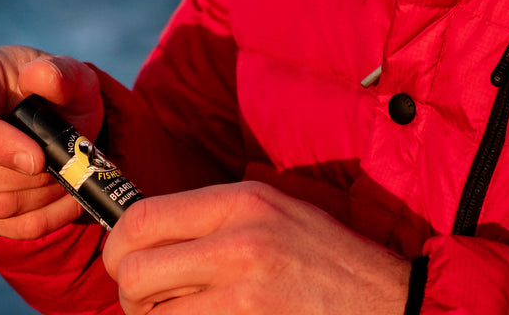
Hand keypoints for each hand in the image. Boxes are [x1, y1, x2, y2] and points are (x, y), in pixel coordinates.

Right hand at [0, 45, 103, 239]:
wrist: (49, 115)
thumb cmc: (53, 89)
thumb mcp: (69, 74)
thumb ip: (62, 73)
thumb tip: (40, 76)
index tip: (38, 158)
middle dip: (24, 178)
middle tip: (65, 168)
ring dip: (35, 201)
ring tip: (68, 181)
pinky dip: (36, 221)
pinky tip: (64, 202)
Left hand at [103, 180, 410, 314]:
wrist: (391, 304)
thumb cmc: (326, 258)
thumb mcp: (273, 212)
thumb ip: (213, 218)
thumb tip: (145, 234)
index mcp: (240, 203)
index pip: (141, 218)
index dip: (117, 246)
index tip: (123, 263)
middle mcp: (239, 244)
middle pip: (134, 272)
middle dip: (130, 296)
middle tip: (148, 304)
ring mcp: (245, 298)